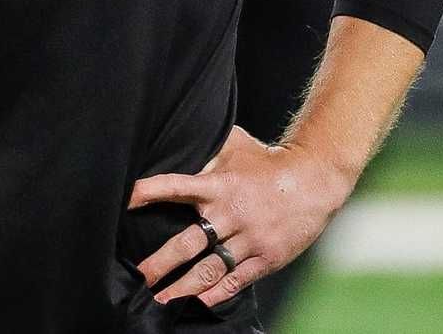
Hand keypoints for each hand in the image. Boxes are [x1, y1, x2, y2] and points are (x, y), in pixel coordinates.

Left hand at [126, 125, 354, 307]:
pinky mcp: (267, 257)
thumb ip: (207, 149)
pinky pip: (237, 279)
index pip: (177, 186)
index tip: (127, 201)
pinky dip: (217, 293)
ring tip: (161, 300)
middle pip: (188, 243)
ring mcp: (249, 239)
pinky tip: (198, 303)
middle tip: (139, 276)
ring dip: (183, 286)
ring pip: (209, 268)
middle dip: (161, 262)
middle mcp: (231, 214)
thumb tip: (180, 140)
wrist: (315, 179)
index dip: (150, 192)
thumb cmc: (270, 161)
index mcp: (219, 185)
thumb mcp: (236, 145)